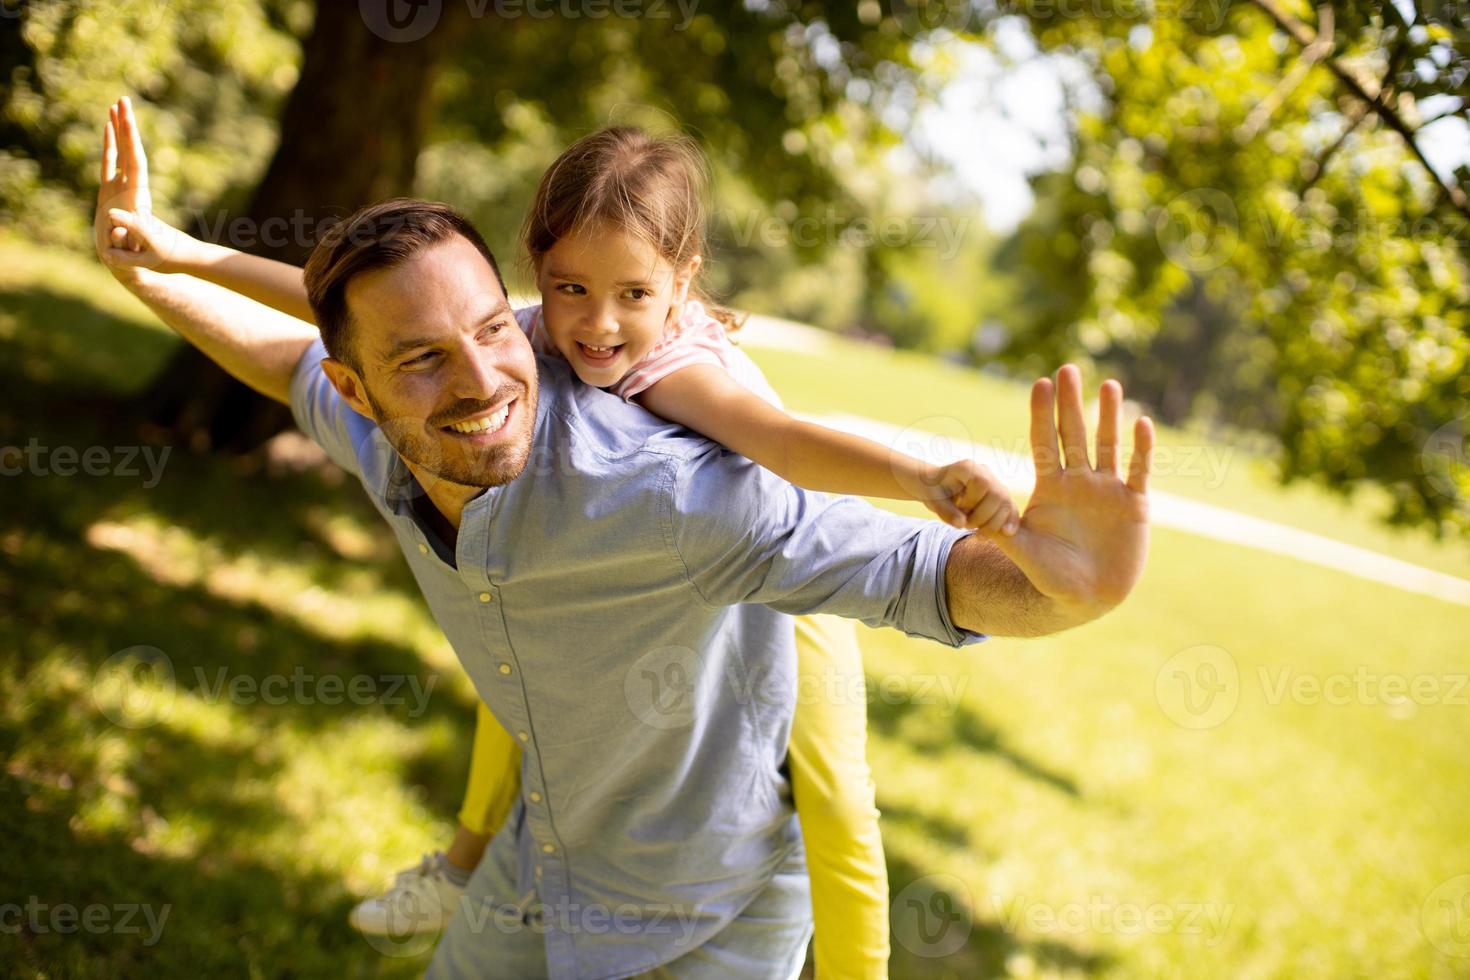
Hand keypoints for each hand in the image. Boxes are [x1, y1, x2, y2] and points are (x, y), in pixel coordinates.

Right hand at [94, 97, 196, 279]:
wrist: (165, 263)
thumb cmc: (153, 259)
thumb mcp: (142, 250)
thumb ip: (130, 235)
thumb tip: (115, 219)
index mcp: (139, 198)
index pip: (134, 161)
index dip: (128, 138)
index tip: (125, 116)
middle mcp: (135, 188)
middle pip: (131, 150)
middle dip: (126, 125)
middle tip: (122, 99)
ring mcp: (128, 188)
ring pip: (123, 153)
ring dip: (119, 130)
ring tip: (113, 107)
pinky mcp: (121, 192)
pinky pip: (115, 164)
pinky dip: (113, 147)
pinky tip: (109, 133)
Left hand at [923, 459, 1019, 535]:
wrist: (936, 488)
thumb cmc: (932, 491)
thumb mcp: (933, 501)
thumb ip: (946, 511)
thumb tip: (962, 523)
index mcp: (967, 467)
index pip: (982, 483)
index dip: (972, 501)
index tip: (960, 509)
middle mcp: (984, 472)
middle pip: (998, 495)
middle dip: (983, 517)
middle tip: (966, 525)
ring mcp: (994, 483)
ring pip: (1006, 504)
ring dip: (994, 524)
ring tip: (977, 532)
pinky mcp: (999, 496)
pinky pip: (1011, 508)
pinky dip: (1010, 521)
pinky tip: (1006, 533)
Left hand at [990, 365, 1152, 620]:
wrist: (1086, 597)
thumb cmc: (1050, 576)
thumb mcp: (1022, 551)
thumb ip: (1001, 531)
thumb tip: (972, 512)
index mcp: (1050, 487)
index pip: (1044, 442)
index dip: (1042, 414)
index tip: (1039, 384)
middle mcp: (1079, 482)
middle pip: (1074, 434)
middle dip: (1070, 403)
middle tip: (1067, 369)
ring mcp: (1107, 490)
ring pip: (1108, 444)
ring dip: (1108, 415)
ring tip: (1108, 384)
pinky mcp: (1134, 504)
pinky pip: (1138, 470)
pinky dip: (1141, 448)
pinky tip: (1141, 423)